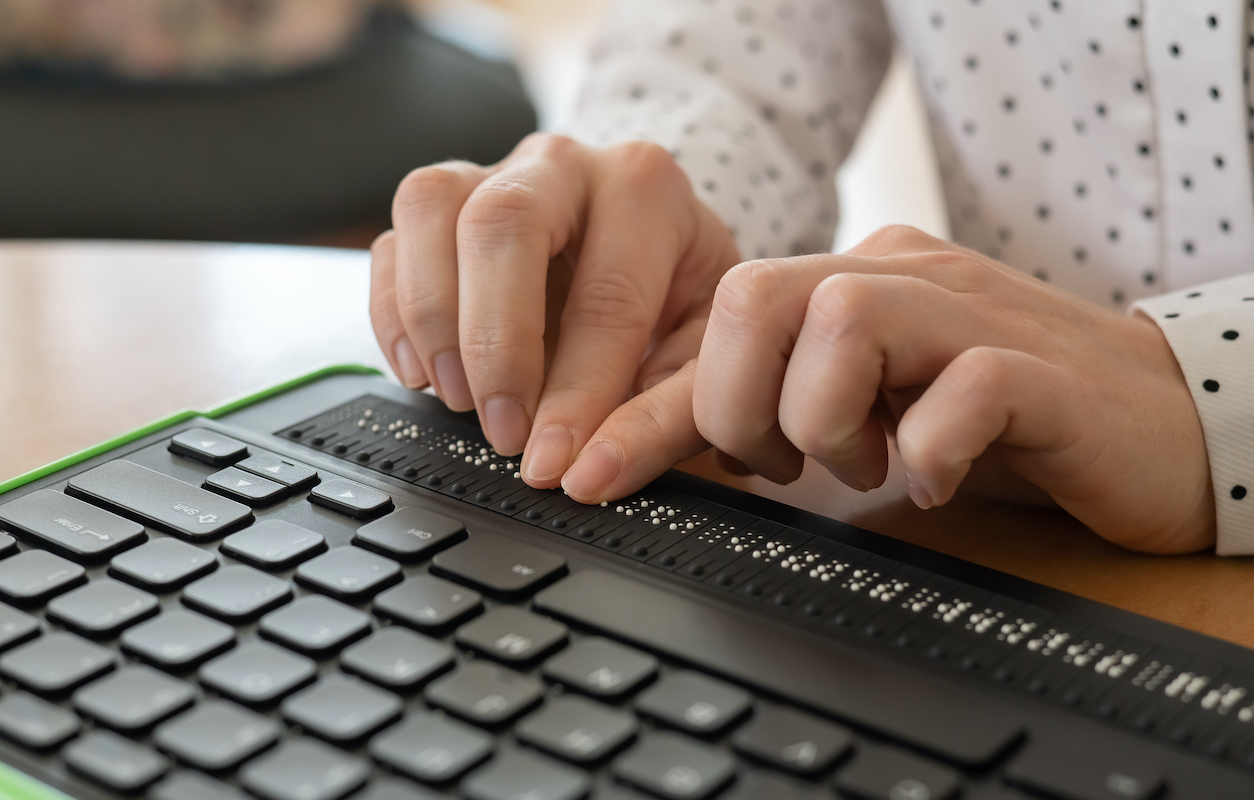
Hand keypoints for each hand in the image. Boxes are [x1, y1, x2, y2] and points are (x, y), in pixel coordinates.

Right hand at [370, 133, 741, 485]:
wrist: (657, 254)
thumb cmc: (680, 304)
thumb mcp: (704, 362)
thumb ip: (660, 420)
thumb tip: (589, 473)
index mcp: (649, 192)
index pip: (605, 295)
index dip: (575, 391)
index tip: (552, 460)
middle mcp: (566, 165)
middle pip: (502, 222)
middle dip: (493, 343)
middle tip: (502, 430)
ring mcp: (494, 173)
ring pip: (430, 207)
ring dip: (432, 316)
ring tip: (458, 398)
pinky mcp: (443, 206)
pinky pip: (393, 239)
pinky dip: (393, 312)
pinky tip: (423, 373)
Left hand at [561, 226, 1214, 554]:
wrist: (1154, 419)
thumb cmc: (996, 421)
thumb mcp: (868, 416)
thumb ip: (778, 420)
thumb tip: (666, 454)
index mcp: (848, 286)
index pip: (719, 323)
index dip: (643, 408)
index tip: (587, 476)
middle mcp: (898, 280)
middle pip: (758, 297)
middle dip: (739, 406)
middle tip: (786, 465)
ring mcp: (972, 314)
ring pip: (843, 323)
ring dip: (827, 423)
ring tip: (871, 464)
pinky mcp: (1040, 368)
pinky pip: (963, 384)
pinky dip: (930, 447)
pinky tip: (938, 477)